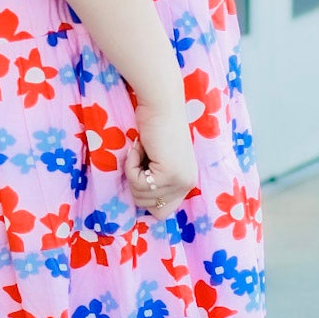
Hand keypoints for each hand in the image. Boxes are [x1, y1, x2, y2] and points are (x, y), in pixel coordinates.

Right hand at [123, 95, 197, 219]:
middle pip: (147, 206)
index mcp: (187, 182)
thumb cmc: (156, 127)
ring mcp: (180, 180)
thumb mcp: (159, 161)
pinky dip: (131, 164)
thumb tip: (142, 207)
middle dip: (136, 183)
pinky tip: (141, 147)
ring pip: (139, 195)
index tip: (144, 173)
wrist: (161, 105)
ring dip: (133, 171)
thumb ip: (156, 182)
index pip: (162, 213)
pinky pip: (136, 182)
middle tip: (144, 158)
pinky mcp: (169, 174)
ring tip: (143, 150)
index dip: (146, 197)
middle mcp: (187, 184)